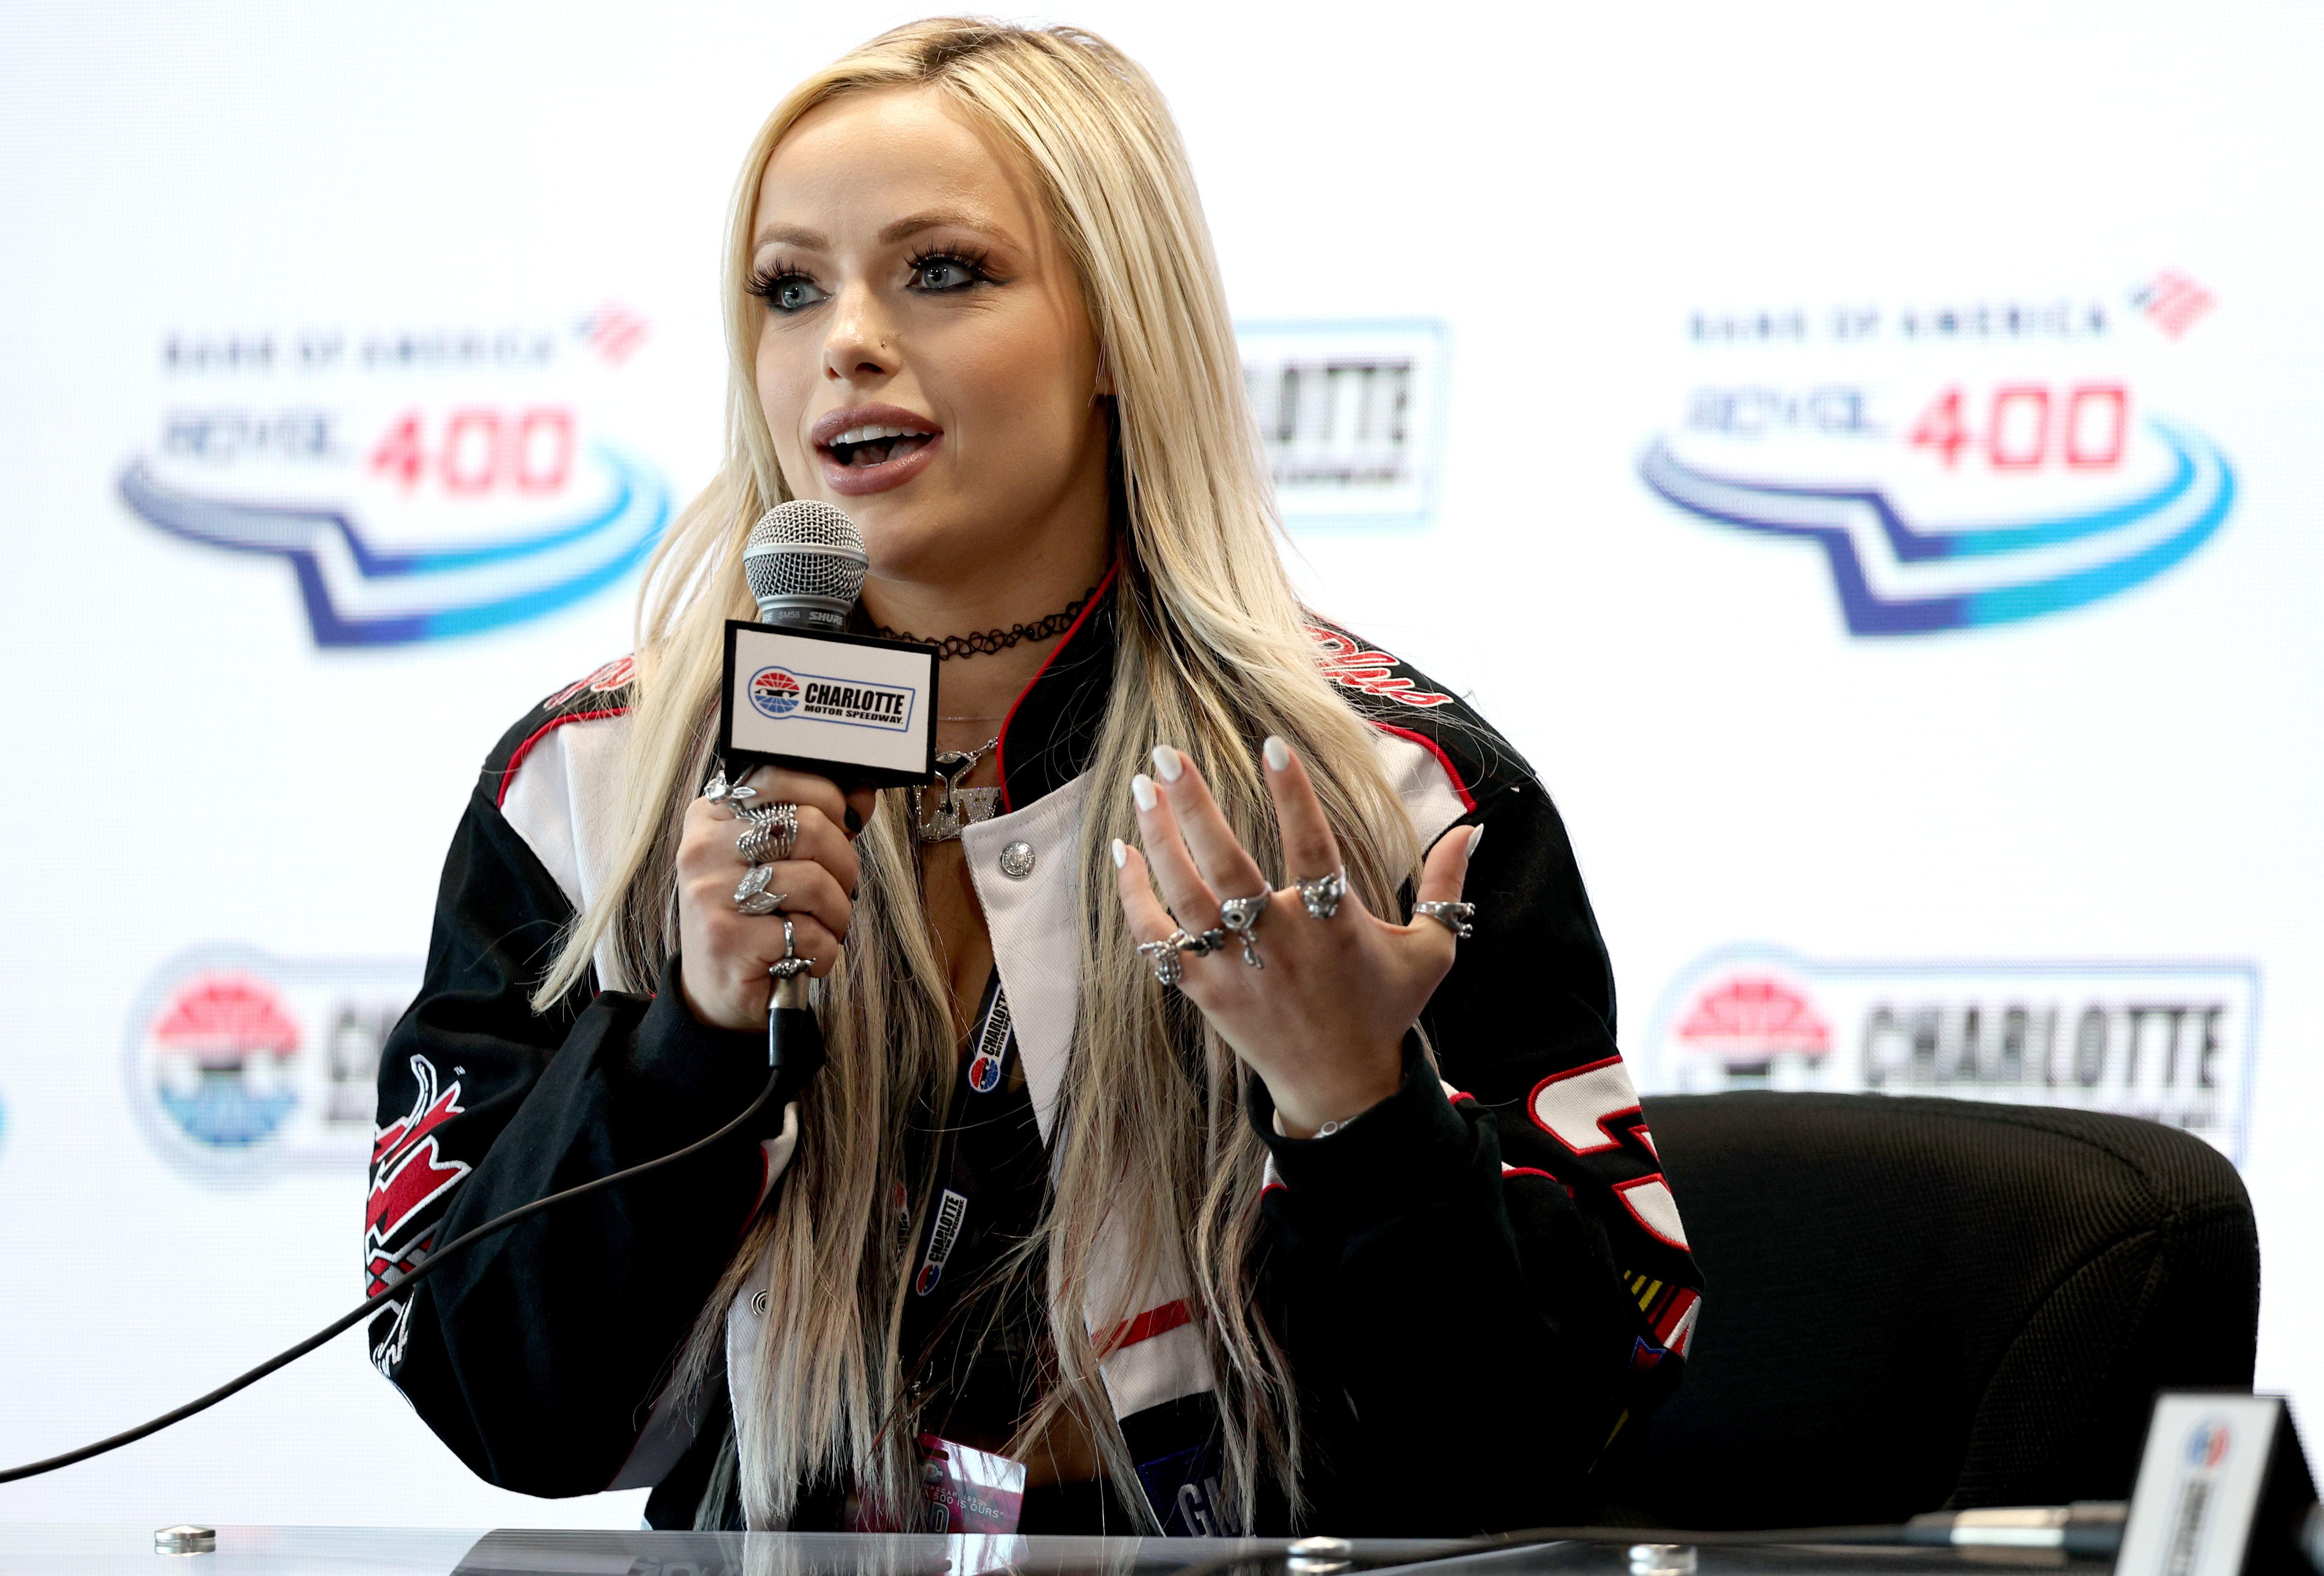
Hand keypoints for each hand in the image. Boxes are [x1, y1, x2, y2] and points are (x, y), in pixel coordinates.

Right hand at [676, 765, 877, 1031]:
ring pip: (814, 881)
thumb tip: (862, 792)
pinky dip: (823, 951)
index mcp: (711, 816)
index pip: (778, 776)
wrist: (716, 988)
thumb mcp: (779, 860)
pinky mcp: (726, 939)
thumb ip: (818, 819)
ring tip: (822, 929)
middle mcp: (703, 848)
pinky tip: (803, 958)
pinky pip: (808, 934)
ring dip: (837, 914)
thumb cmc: (756, 916)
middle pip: (808, 826)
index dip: (827, 798)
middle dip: (843, 864)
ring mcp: (710, 893)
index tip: (840, 824)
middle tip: (838, 890)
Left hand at [1113, 737, 1480, 1137]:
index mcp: (1335, 925)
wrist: (1341, 1089)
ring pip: (1186, 896)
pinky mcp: (1205, 991)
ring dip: (1159, 839)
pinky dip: (1135, 899)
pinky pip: (1159, 940)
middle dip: (1194, 806)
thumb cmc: (1385, 1011)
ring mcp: (1236, 969)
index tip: (1271, 744)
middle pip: (1228, 865)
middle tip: (1166, 754)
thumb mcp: (1432, 951)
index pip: (1313, 846)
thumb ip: (1447, 887)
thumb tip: (1473, 827)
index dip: (1293, 795)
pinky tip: (1122, 853)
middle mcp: (1280, 943)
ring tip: (1141, 788)